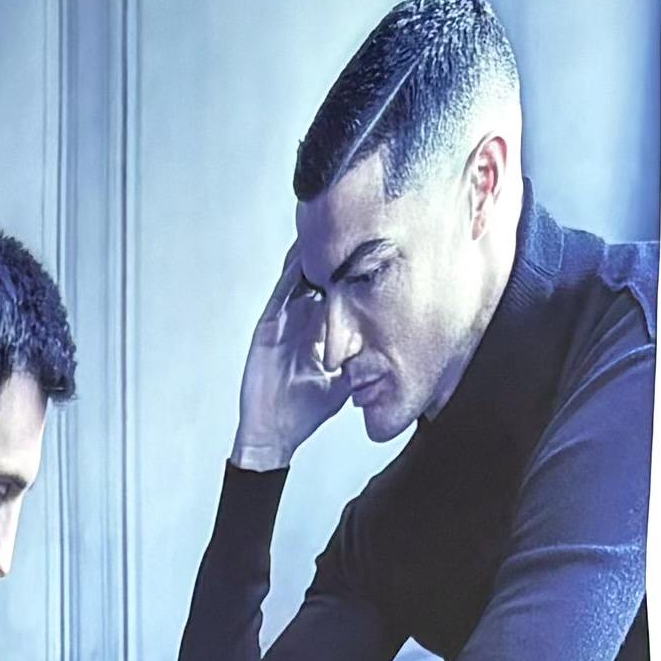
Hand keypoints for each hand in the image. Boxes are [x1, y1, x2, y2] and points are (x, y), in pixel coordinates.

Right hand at [232, 247, 350, 475]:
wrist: (274, 436)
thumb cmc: (302, 413)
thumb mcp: (343, 382)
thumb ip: (361, 364)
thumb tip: (393, 354)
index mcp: (315, 332)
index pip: (333, 294)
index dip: (347, 273)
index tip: (366, 250)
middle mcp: (298, 322)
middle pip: (314, 279)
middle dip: (329, 255)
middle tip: (347, 225)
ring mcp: (281, 323)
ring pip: (296, 280)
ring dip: (309, 256)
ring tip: (325, 228)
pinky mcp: (267, 329)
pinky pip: (280, 296)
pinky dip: (290, 276)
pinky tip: (302, 256)